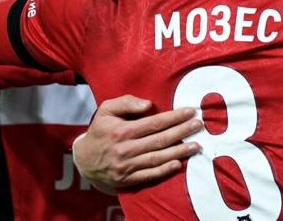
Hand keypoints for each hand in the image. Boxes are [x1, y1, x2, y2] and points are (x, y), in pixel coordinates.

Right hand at [73, 95, 201, 189]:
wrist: (83, 159)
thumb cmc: (100, 130)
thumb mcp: (106, 110)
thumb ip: (126, 102)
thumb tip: (148, 105)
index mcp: (121, 131)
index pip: (154, 123)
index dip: (174, 117)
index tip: (190, 112)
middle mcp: (125, 149)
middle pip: (159, 140)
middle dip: (182, 132)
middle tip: (199, 125)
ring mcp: (126, 166)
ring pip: (157, 158)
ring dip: (179, 152)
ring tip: (196, 145)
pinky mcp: (127, 179)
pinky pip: (148, 175)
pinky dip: (164, 171)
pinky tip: (178, 164)